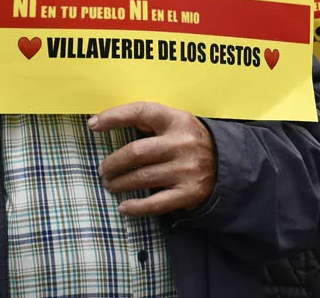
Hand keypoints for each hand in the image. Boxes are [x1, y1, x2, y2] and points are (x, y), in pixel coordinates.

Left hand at [91, 102, 216, 215]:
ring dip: (119, 183)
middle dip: (112, 163)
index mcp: (177, 120)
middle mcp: (182, 143)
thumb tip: (110, 123)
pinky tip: (123, 207)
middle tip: (103, 170)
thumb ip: (151, 123)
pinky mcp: (188, 193)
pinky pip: (155, 203)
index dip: (113, 117)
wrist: (227, 164)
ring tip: (110, 185)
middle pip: (136, 152)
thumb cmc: (190, 141)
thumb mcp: (177, 123)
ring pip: (141, 178)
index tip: (92, 125)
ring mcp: (186, 169)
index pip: (140, 112)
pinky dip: (135, 207)